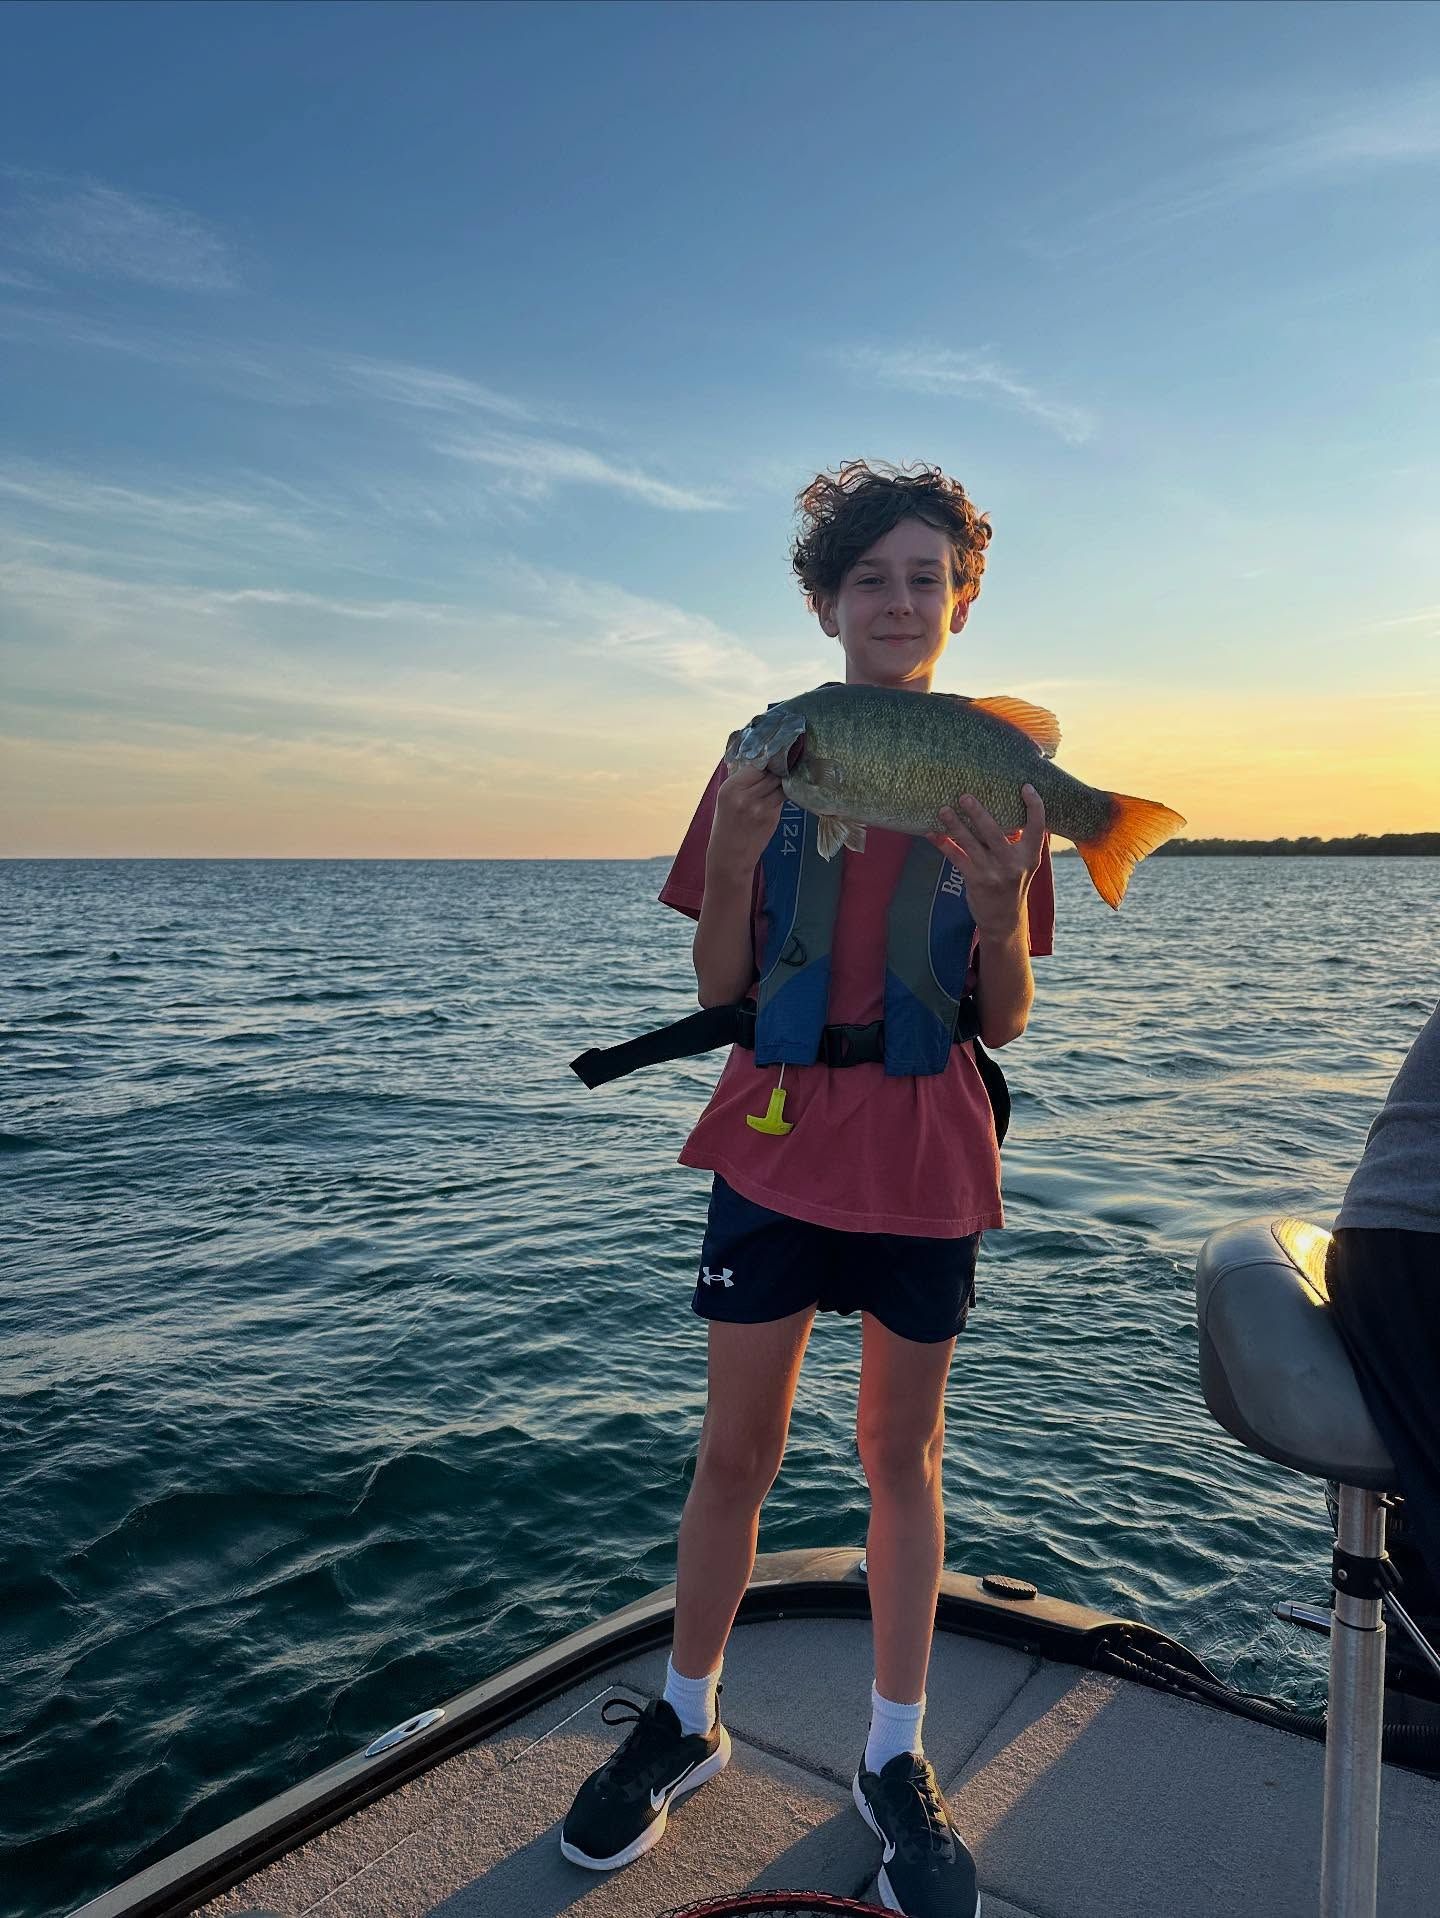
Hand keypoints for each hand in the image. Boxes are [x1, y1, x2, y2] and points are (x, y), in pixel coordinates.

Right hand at [709, 759, 784, 876]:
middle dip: (777, 771)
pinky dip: (782, 795)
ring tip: (780, 783)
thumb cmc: (726, 825)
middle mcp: (745, 797)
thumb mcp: (726, 798)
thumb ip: (742, 781)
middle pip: (771, 773)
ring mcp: (760, 808)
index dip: (766, 763)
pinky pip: (782, 799)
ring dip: (782, 783)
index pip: (756, 765)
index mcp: (730, 788)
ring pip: (780, 785)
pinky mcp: (772, 818)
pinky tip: (778, 796)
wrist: (729, 856)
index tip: (771, 760)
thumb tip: (763, 761)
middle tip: (781, 770)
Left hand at [929, 784, 1045, 937]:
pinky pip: (956, 857)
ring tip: (943, 809)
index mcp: (1030, 856)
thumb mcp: (1024, 864)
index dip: (1034, 806)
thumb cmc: (1013, 883)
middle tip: (964, 796)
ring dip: (955, 825)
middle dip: (978, 813)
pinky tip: (931, 832)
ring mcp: (993, 873)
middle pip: (994, 832)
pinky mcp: (975, 880)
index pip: (1037, 827)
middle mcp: (1013, 863)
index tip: (1026, 787)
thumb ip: (1020, 841)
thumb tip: (1010, 810)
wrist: (1004, 919)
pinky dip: (943, 844)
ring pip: (970, 843)